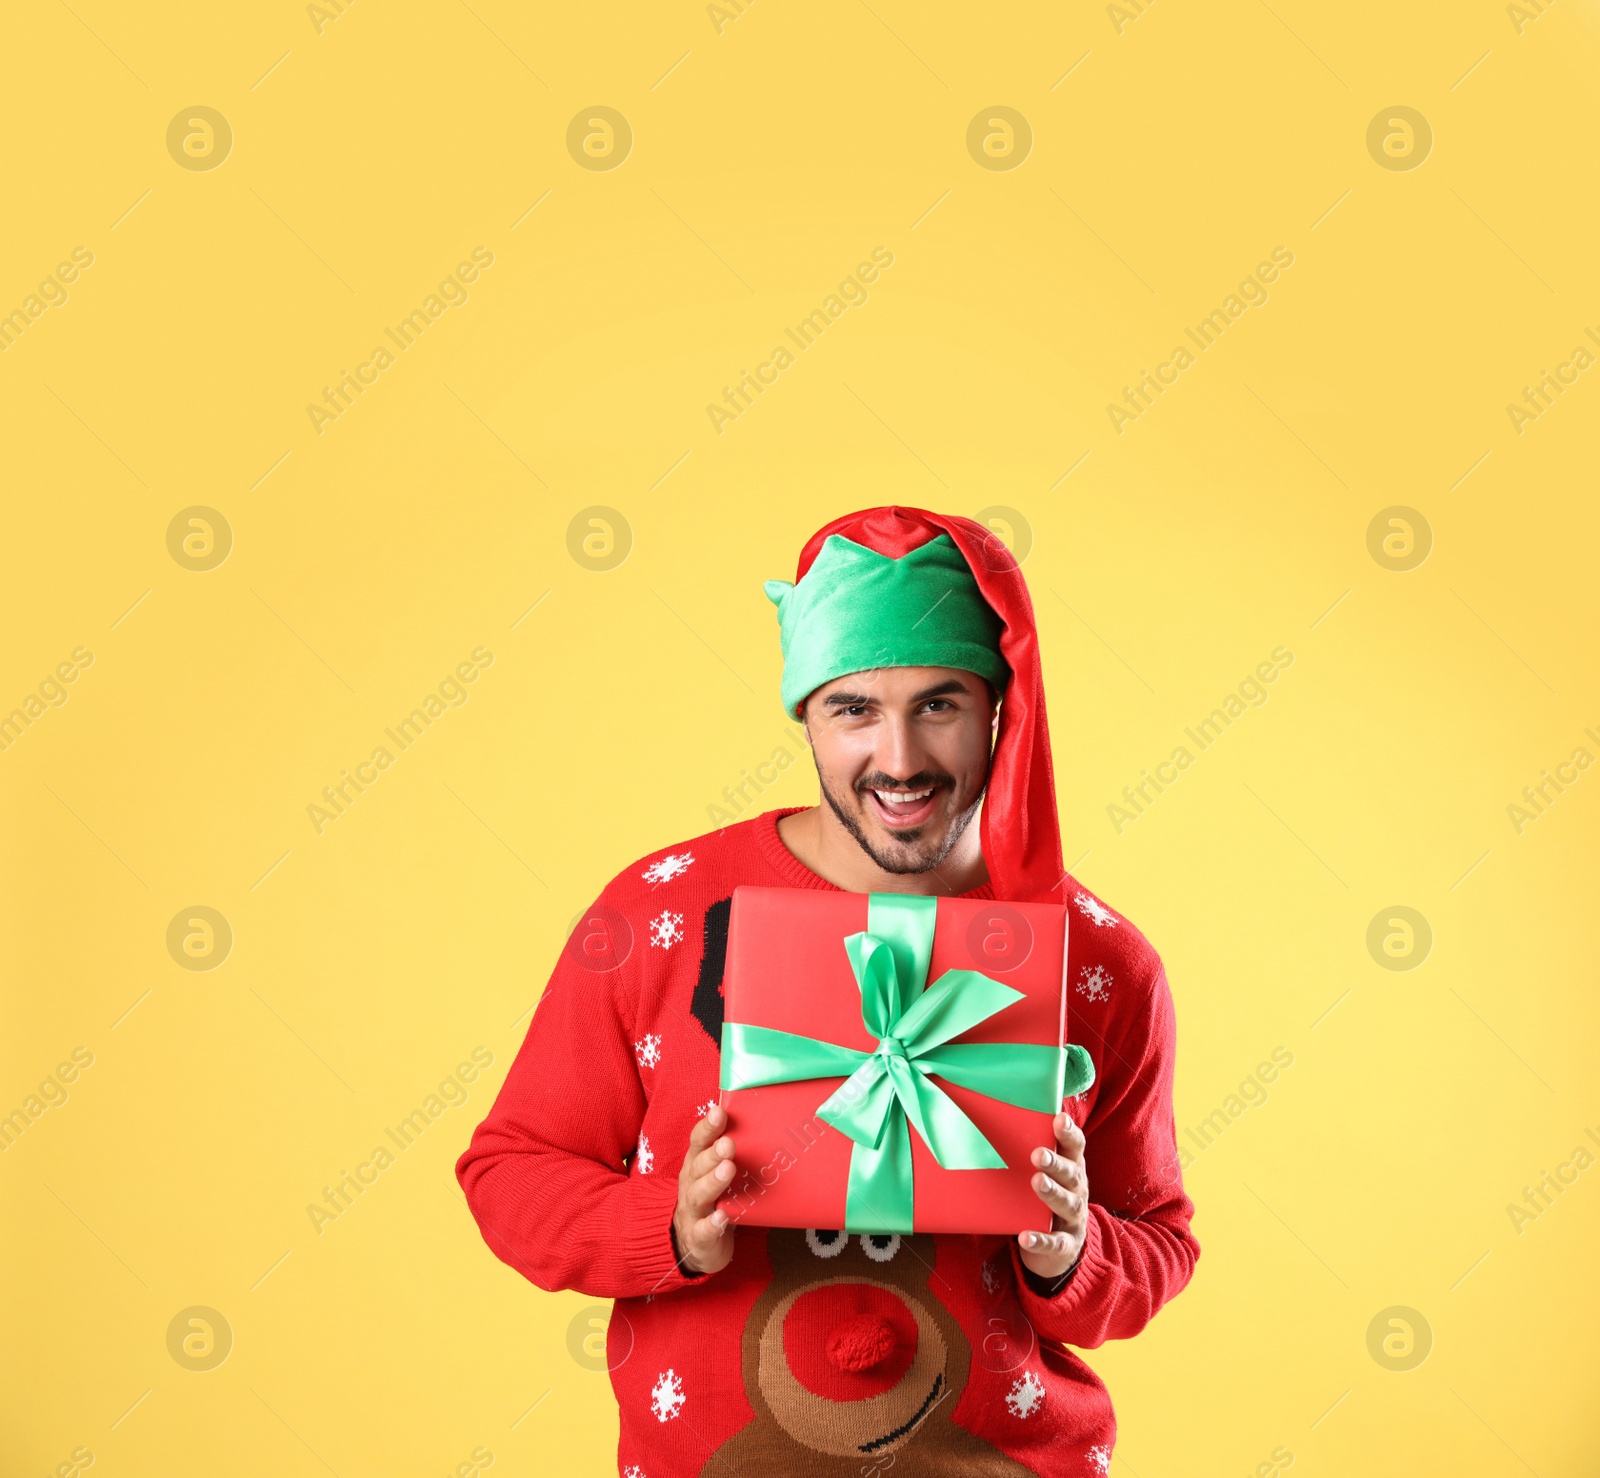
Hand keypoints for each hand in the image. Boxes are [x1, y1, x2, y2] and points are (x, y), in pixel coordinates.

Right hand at [671, 1103, 737, 1275]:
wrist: (695, 1245)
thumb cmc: (713, 1199)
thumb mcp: (717, 1173)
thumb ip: (731, 1154)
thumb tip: (763, 1124)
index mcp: (696, 1165)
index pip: (698, 1142)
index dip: (707, 1127)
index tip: (719, 1112)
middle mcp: (691, 1185)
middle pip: (698, 1166)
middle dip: (713, 1153)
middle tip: (728, 1143)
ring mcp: (693, 1212)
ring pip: (699, 1195)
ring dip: (713, 1181)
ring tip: (728, 1169)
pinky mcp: (699, 1237)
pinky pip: (704, 1230)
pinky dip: (712, 1224)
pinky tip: (723, 1216)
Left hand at [1017, 1111, 1087, 1280]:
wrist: (1060, 1248)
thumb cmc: (1045, 1199)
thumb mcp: (1045, 1174)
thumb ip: (1028, 1150)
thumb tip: (993, 1116)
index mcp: (1072, 1169)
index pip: (1076, 1147)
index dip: (1069, 1133)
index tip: (1059, 1119)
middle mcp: (1078, 1190)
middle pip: (1071, 1174)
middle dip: (1056, 1163)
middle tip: (1038, 1154)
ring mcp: (1074, 1219)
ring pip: (1068, 1204)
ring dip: (1053, 1193)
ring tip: (1037, 1182)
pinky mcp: (1065, 1245)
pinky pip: (1055, 1243)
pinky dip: (1041, 1240)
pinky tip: (1025, 1236)